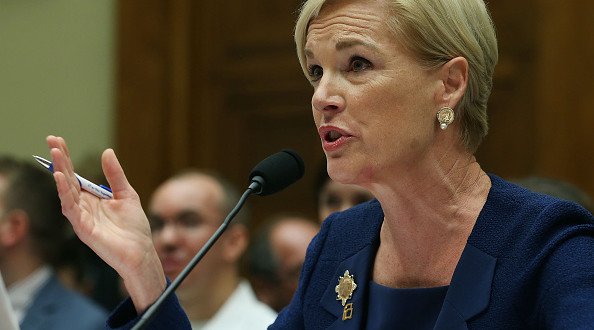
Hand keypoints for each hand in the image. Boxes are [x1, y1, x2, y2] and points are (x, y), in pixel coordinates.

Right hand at [47, 135, 164, 312]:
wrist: (141, 251)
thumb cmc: (134, 227)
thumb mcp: (127, 194)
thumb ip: (115, 175)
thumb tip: (107, 151)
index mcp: (92, 198)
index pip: (75, 175)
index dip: (67, 158)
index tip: (58, 140)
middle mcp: (83, 206)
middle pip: (68, 180)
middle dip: (59, 160)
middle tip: (51, 140)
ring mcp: (81, 217)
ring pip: (66, 191)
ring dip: (60, 172)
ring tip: (55, 154)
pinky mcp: (82, 227)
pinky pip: (70, 208)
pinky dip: (64, 193)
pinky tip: (60, 178)